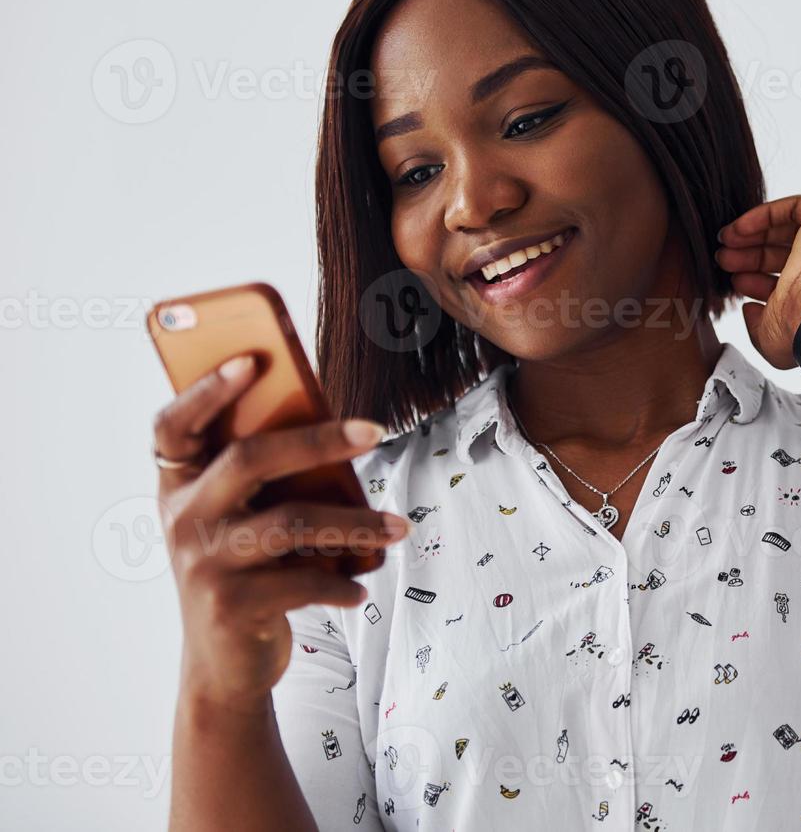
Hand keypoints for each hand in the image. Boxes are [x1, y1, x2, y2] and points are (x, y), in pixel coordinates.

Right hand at [151, 355, 408, 709]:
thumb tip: (340, 434)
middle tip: (376, 431)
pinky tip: (361, 583)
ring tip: (399, 526)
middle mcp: (182, 518)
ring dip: (357, 522)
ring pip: (293, 522)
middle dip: (319, 439)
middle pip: (250, 459)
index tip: (252, 360)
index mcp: (179, 486)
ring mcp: (202, 562)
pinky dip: (343, 581)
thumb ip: (268, 481)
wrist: (224, 666)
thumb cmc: (246, 572)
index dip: (206, 390)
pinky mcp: (230, 605)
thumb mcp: (242, 521)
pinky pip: (305, 580)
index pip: (174, 425)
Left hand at [715, 195, 800, 368]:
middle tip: (724, 261)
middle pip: (788, 253)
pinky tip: (737, 231)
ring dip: (753, 236)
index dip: (759, 280)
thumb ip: (758, 324)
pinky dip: (762, 216)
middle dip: (751, 257)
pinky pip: (792, 208)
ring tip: (724, 245)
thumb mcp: (772, 336)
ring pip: (788, 230)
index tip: (736, 283)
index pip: (792, 281)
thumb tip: (748, 309)